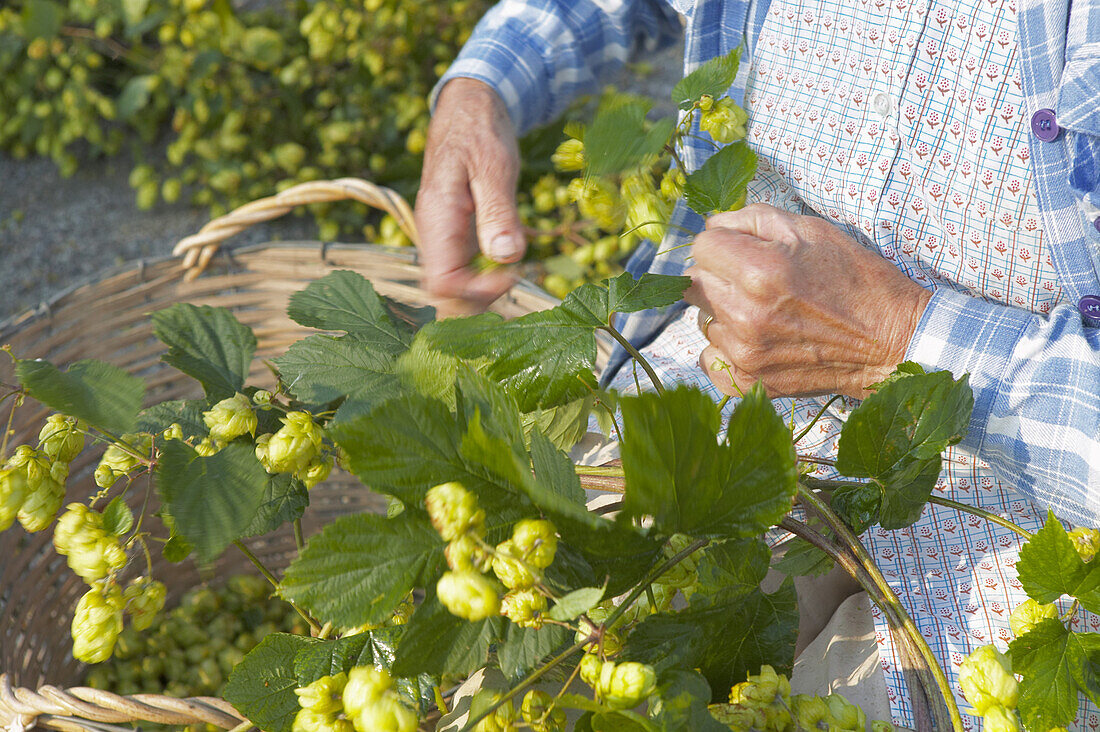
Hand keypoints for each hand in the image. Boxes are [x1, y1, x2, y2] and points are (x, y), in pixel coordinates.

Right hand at [415, 78, 525, 314]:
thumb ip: (498, 212)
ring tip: (511, 279)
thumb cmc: (481, 132)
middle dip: (476, 300)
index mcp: (437, 218)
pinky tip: (504, 269)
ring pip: (449, 283)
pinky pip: (457, 269)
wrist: (468, 108)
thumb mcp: (495, 167)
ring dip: (478, 293)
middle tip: (514, 281)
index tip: (511, 274)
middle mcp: (432, 232)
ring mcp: (440, 234)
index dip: (476, 292)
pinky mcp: (452, 233)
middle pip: (442, 291)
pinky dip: (479, 279)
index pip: (443, 282)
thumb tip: (507, 257)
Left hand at [685, 204, 930, 397]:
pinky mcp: (748, 383)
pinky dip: (726, 348)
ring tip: (766, 312)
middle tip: (756, 281)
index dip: (722, 242)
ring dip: (724, 313)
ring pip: (703, 320)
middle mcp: (745, 315)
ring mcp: (745, 354)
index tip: (743, 249)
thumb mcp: (812, 230)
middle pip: (695, 283)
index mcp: (759, 272)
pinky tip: (758, 340)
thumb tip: (713, 225)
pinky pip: (709, 358)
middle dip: (720, 275)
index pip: (702, 246)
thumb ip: (753, 219)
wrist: (891, 342)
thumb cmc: (855, 279)